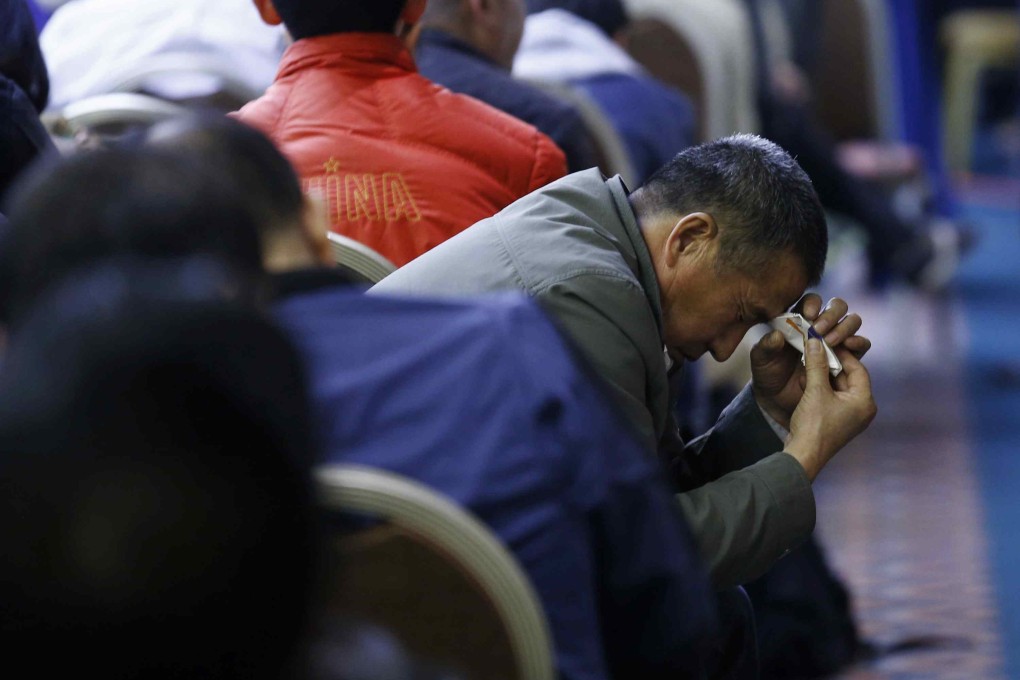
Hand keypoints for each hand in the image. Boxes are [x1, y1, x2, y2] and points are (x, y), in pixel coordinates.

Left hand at [751, 294, 870, 427]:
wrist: (779, 401)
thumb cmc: (768, 374)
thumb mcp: (760, 360)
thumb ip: (766, 346)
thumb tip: (777, 335)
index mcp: (799, 320)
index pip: (812, 301)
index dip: (813, 304)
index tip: (808, 315)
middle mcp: (821, 327)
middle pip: (837, 307)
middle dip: (831, 315)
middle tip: (820, 330)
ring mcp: (836, 341)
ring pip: (852, 322)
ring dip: (845, 328)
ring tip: (832, 342)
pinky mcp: (847, 358)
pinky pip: (860, 346)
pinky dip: (857, 344)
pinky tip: (848, 348)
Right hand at [784, 340, 876, 479]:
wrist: (803, 455)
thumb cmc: (814, 425)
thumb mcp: (815, 390)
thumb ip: (817, 364)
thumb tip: (815, 341)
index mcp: (864, 402)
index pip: (858, 369)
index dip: (842, 354)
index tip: (827, 343)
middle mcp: (861, 409)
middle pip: (848, 377)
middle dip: (830, 365)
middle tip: (815, 351)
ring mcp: (849, 416)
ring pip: (838, 387)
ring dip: (822, 376)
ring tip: (808, 365)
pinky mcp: (837, 421)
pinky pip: (831, 398)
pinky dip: (820, 388)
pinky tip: (805, 382)